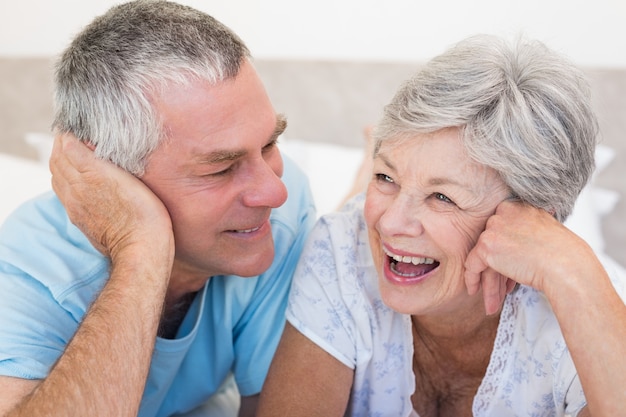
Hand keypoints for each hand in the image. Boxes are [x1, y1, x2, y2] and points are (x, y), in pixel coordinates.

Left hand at [49, 133, 173, 262]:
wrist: (141, 247)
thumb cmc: (142, 213)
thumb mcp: (122, 177)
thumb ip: (93, 158)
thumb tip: (72, 141)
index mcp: (86, 176)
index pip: (66, 146)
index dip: (71, 133)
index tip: (81, 125)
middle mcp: (75, 191)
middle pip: (58, 160)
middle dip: (64, 145)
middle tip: (78, 135)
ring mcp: (76, 206)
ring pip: (58, 177)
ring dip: (63, 162)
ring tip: (78, 153)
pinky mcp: (80, 218)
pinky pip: (65, 193)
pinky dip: (67, 179)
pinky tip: (81, 179)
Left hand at [464, 200, 594, 313]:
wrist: (567, 267)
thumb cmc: (564, 254)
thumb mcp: (546, 230)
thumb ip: (529, 228)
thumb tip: (519, 240)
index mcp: (519, 206)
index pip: (503, 229)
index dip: (505, 252)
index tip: (509, 268)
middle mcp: (503, 212)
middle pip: (492, 243)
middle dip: (496, 267)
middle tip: (499, 287)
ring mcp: (493, 227)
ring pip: (483, 256)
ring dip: (488, 279)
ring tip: (491, 299)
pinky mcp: (486, 245)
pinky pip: (472, 265)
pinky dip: (472, 279)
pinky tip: (474, 291)